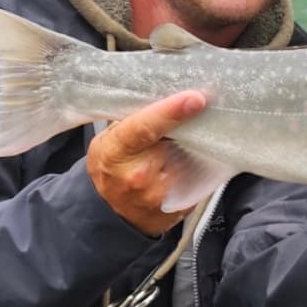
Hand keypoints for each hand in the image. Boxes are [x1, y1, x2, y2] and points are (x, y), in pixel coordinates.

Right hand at [85, 90, 206, 235]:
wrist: (115, 213)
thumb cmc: (111, 168)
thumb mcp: (108, 140)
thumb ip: (132, 120)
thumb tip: (164, 94)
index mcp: (115, 153)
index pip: (144, 128)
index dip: (170, 111)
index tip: (195, 99)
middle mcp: (138, 176)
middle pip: (176, 138)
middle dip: (188, 121)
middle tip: (195, 107)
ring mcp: (161, 194)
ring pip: (191, 155)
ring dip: (194, 141)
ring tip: (181, 140)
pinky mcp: (181, 203)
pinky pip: (198, 174)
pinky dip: (197, 161)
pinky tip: (187, 158)